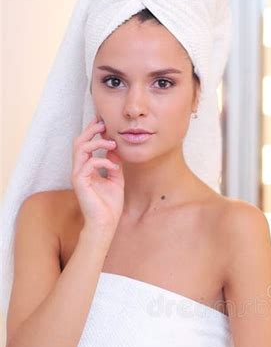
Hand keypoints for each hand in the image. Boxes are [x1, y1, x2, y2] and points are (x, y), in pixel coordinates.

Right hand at [71, 114, 123, 232]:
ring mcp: (78, 175)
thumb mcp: (116, 179)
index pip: (85, 145)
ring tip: (112, 144)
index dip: (93, 132)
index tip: (104, 123)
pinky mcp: (80, 182)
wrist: (106, 223)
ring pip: (80, 149)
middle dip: (91, 130)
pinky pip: (89, 163)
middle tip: (104, 124)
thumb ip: (114, 164)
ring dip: (97, 143)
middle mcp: (79, 170)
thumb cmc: (110, 205)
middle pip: (78, 142)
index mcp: (86, 168)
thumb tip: (114, 149)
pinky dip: (103, 161)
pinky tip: (114, 167)